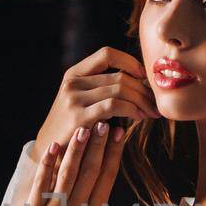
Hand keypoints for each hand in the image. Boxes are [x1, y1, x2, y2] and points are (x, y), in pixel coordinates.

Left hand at [17, 119, 126, 205]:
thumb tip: (98, 184)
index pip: (107, 178)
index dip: (113, 154)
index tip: (119, 134)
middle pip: (91, 171)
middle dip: (99, 145)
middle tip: (105, 123)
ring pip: (69, 173)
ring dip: (77, 149)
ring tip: (85, 129)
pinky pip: (43, 182)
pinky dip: (49, 163)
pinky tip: (56, 147)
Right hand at [30, 46, 158, 164]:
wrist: (49, 151)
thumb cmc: (73, 127)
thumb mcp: (82, 101)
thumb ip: (103, 89)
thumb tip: (141, 84)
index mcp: (74, 74)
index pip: (106, 54)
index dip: (130, 62)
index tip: (144, 77)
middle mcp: (72, 83)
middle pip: (119, 76)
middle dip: (143, 90)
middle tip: (156, 103)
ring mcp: (74, 99)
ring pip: (119, 90)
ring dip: (141, 101)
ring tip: (151, 112)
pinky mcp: (78, 117)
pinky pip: (113, 106)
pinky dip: (131, 109)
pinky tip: (138, 117)